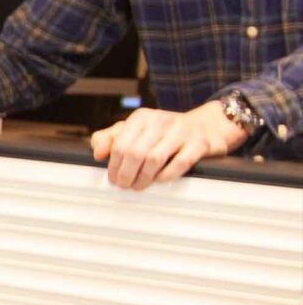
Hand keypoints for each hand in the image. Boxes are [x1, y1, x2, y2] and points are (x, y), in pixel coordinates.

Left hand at [89, 104, 244, 190]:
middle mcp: (160, 121)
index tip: (112, 178)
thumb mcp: (137, 129)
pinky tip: (160, 181)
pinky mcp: (199, 144)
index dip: (113, 165)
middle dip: (126, 173)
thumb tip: (97, 153)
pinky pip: (180, 163)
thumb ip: (112, 137)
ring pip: (154, 158)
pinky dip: (166, 175)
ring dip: (143, 177)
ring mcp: (181, 132)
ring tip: (139, 186)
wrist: (207, 126)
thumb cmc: (165, 132)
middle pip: (135, 152)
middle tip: (124, 185)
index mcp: (142, 117)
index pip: (120, 144)